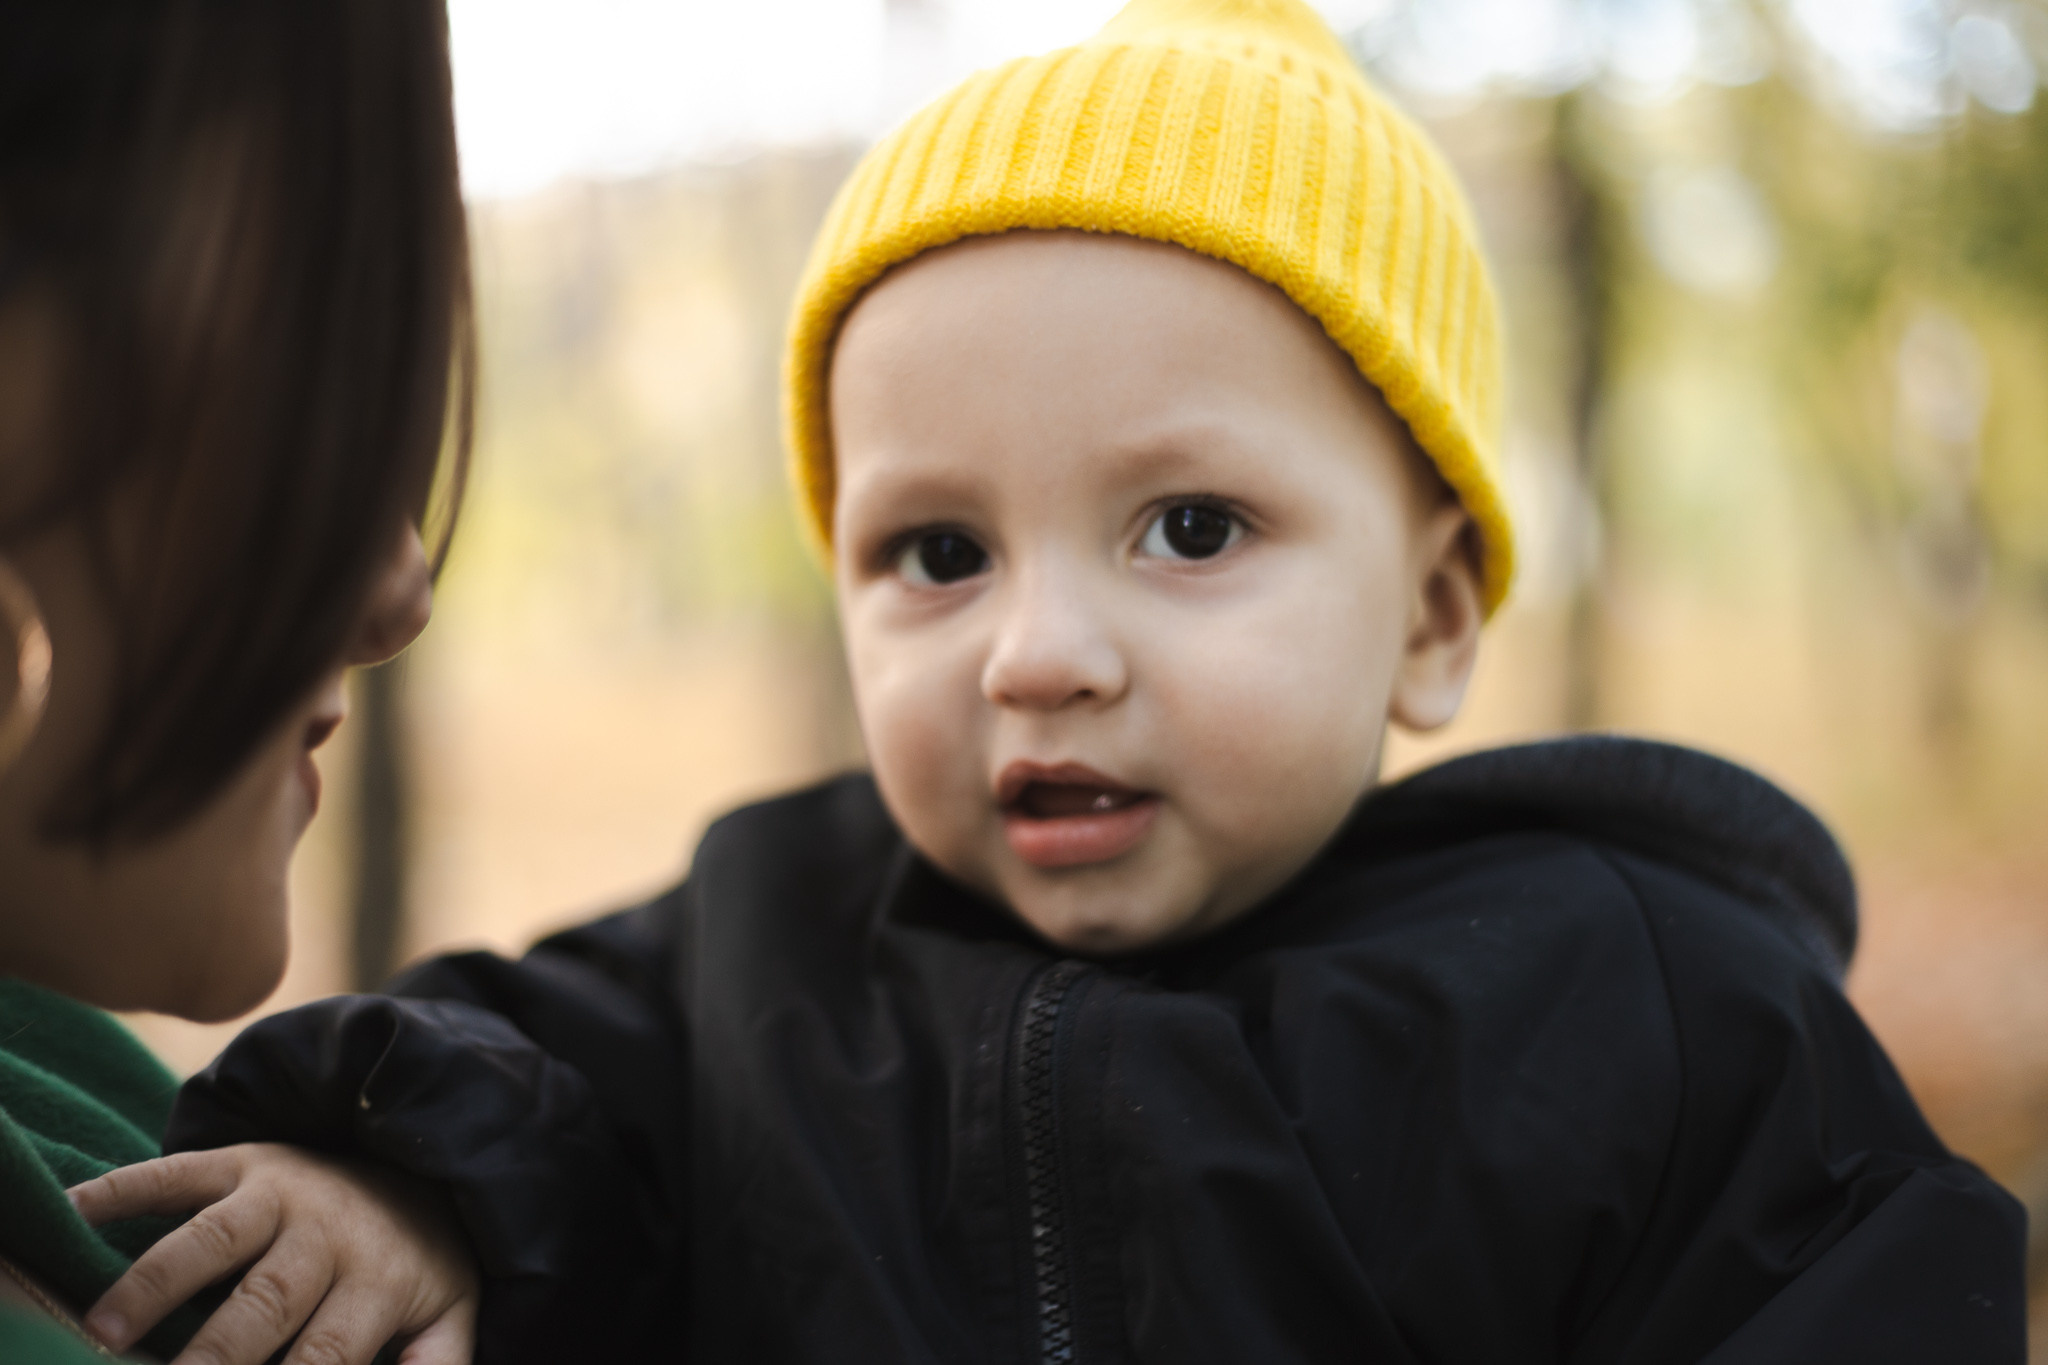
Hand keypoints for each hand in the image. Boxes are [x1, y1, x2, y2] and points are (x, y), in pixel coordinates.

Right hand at [69, 1143, 478, 1364]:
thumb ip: (440, 1358)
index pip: (327, 1353)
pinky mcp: (242, 1159)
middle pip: (263, 1303)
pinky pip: (177, 1172)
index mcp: (378, 1279)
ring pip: (212, 1239)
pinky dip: (122, 1188)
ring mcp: (281, 1190)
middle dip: (213, 1355)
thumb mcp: (449, 1309)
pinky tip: (74, 1209)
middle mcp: (327, 1232)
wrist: (416, 1162)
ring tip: (102, 1329)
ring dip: (154, 1283)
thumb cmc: (418, 1262)